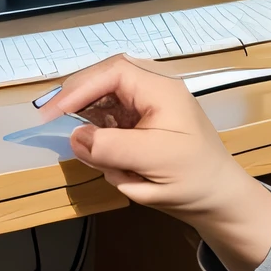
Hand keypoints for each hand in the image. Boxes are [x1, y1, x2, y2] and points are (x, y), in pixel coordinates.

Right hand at [40, 55, 270, 270]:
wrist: (217, 199)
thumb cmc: (193, 178)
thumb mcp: (152, 162)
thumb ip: (111, 147)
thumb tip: (75, 136)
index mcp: (162, 89)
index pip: (112, 72)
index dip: (78, 88)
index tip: (52, 114)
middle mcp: (154, 88)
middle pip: (104, 79)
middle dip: (80, 103)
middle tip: (54, 125)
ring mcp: (147, 103)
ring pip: (102, 100)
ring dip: (92, 123)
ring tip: (102, 154)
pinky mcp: (141, 121)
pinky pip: (109, 119)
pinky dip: (102, 137)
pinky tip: (113, 161)